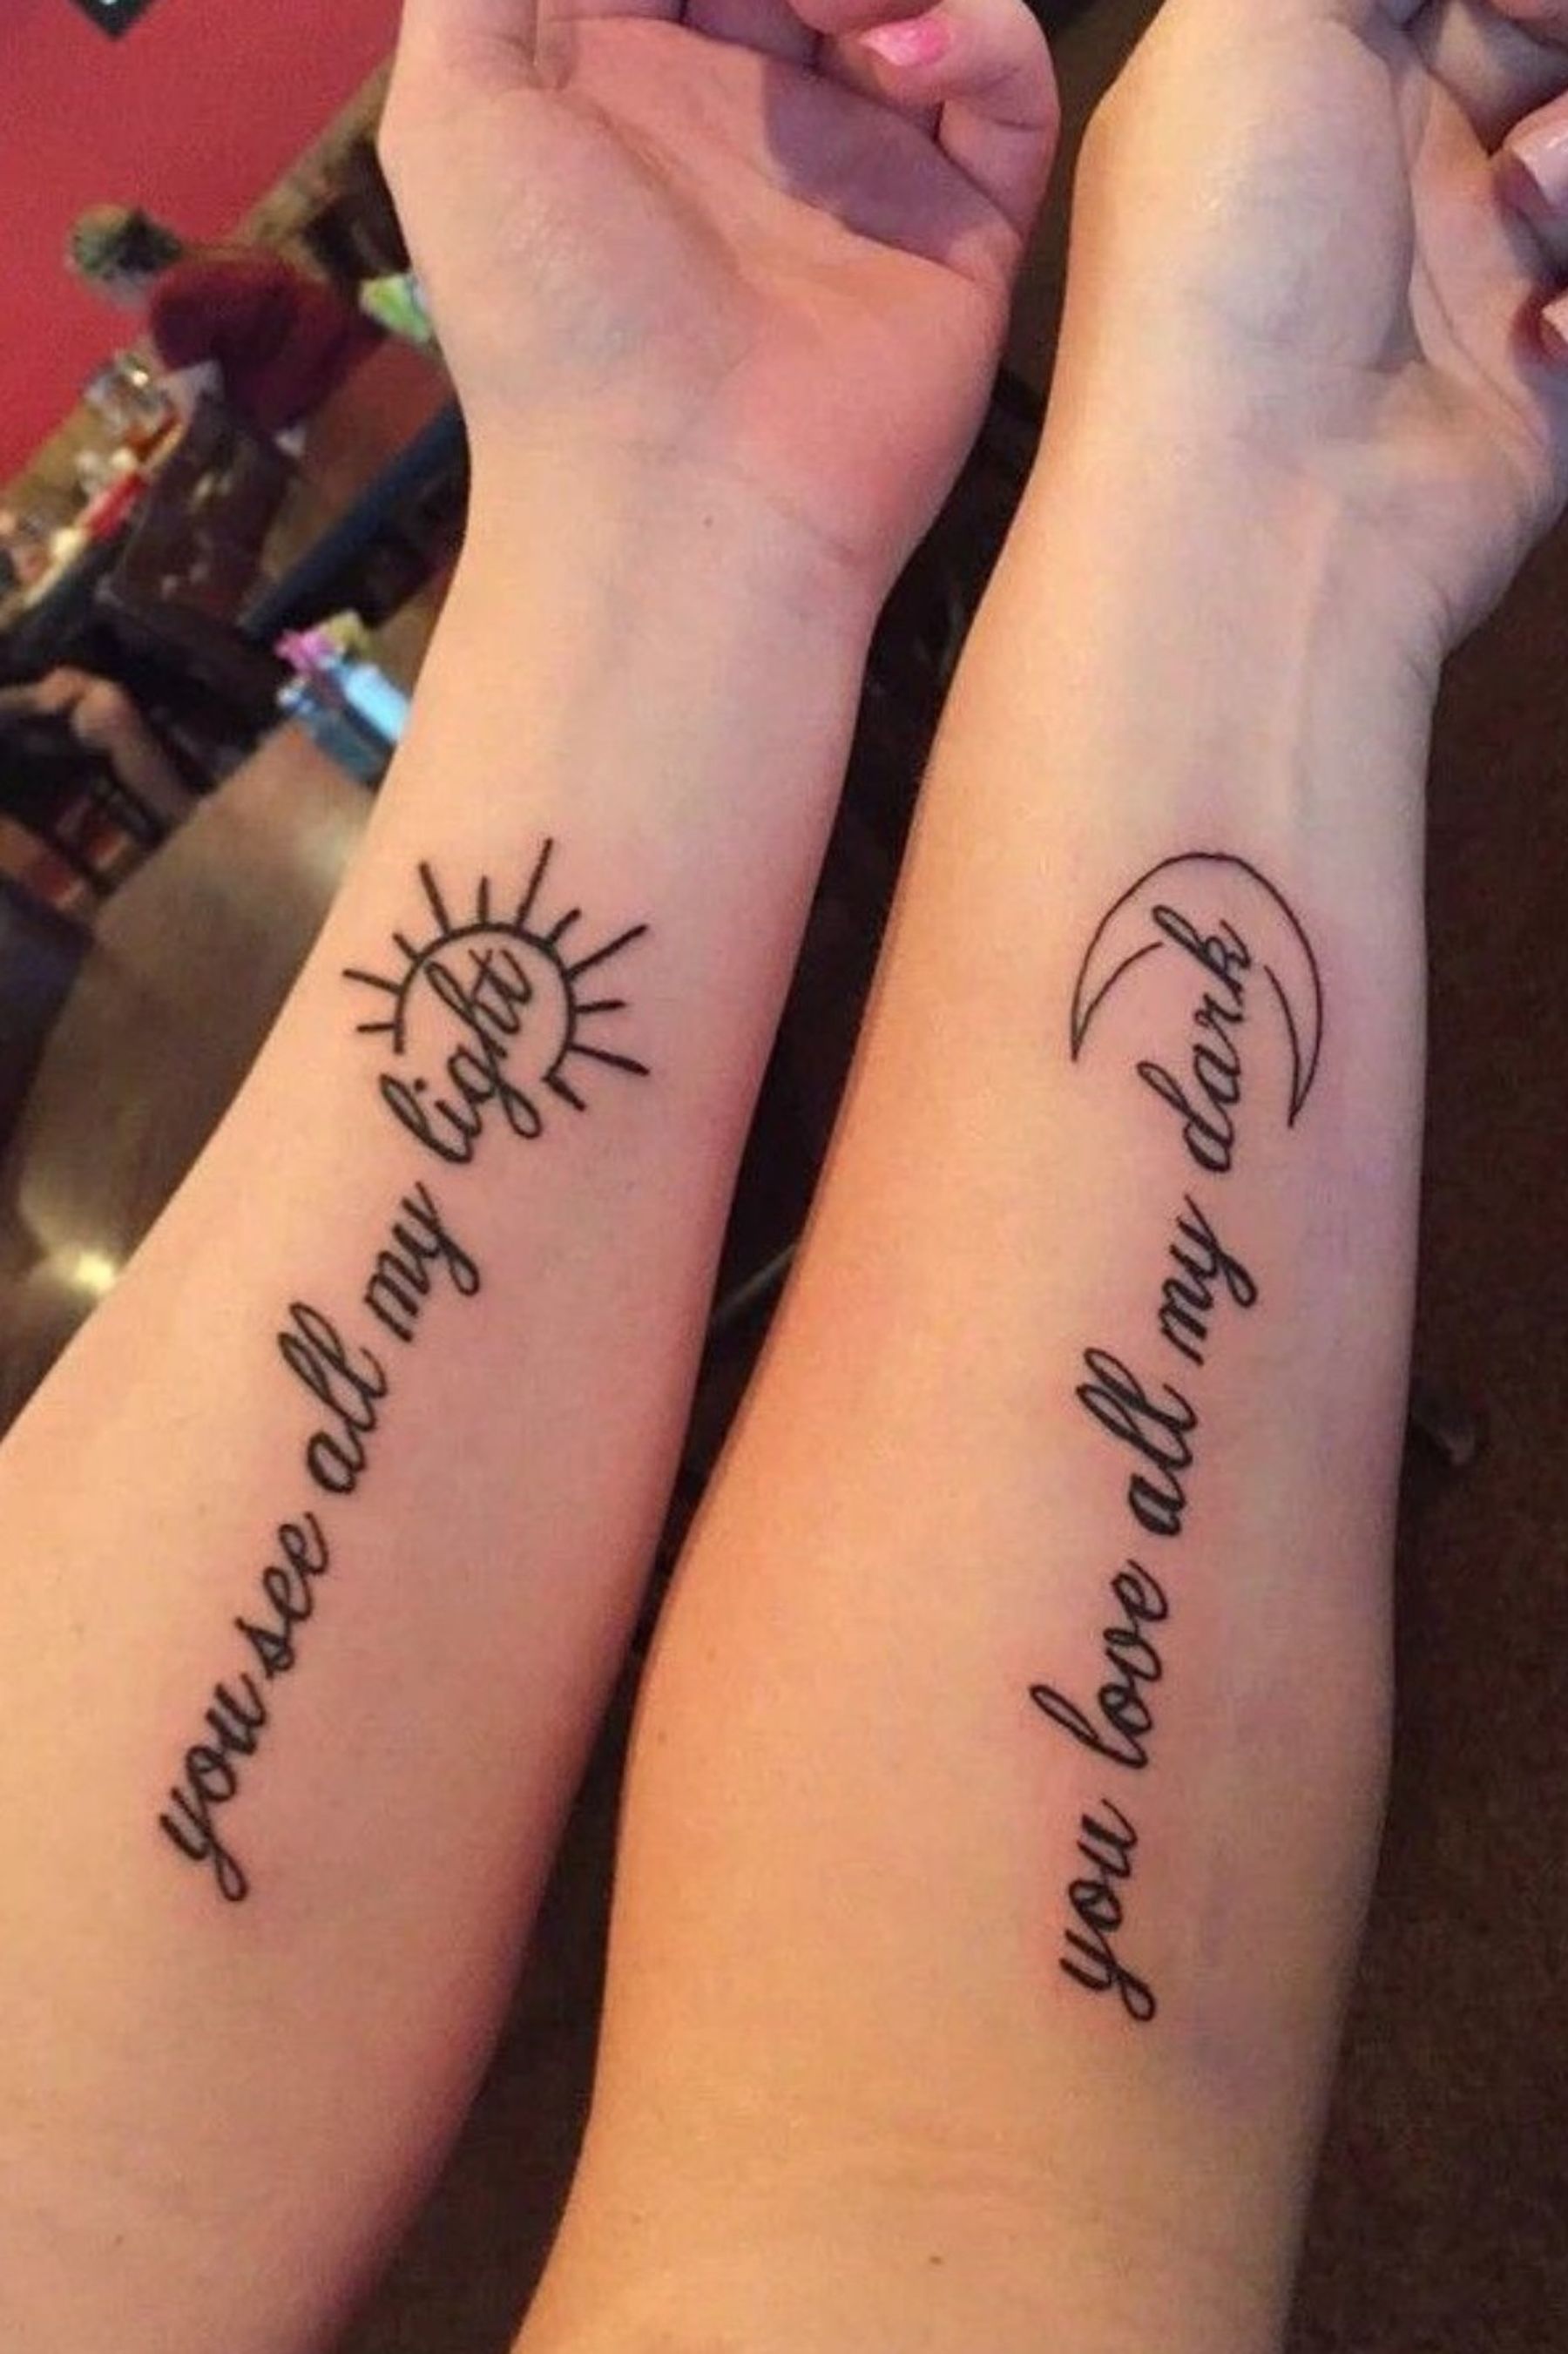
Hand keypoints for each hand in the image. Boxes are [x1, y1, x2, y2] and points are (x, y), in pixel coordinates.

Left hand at [381, 0, 1056, 590]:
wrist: (673, 503)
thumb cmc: (551, 317)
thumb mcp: (458, 106)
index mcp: (628, 65)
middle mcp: (750, 103)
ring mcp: (862, 160)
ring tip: (833, 5)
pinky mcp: (958, 224)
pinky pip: (1005, 80)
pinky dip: (977, 27)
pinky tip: (900, 58)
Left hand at [1058, 0, 1567, 660]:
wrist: (1261, 507)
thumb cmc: (1224, 257)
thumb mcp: (1241, 26)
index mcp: (1316, 65)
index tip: (1508, 3)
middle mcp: (1404, 158)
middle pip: (1546, 41)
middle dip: (1561, 34)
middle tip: (1521, 135)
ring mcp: (1483, 266)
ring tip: (1529, 207)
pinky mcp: (1544, 371)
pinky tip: (1543, 331)